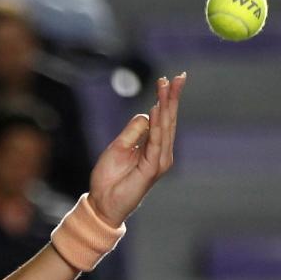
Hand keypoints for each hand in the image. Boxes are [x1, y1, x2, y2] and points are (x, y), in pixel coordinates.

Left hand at [88, 73, 185, 225]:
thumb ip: (134, 130)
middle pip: (169, 120)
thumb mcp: (119, 146)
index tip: (168, 79)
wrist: (102, 202)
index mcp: (154, 147)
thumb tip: (147, 113)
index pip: (163, 119)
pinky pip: (156, 143)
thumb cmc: (110, 177)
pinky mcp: (153, 169)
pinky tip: (156, 110)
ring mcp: (160, 161)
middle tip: (178, 76)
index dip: (166, 99)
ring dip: (166, 105)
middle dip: (172, 97)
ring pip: (165, 127)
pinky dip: (157, 126)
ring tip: (166, 86)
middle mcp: (161, 153)